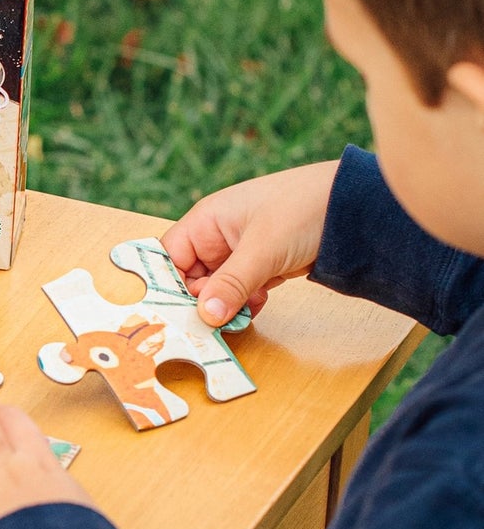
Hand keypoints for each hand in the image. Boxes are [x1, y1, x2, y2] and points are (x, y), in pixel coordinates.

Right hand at [163, 160, 339, 324]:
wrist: (361, 208)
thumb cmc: (306, 209)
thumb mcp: (263, 249)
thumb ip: (231, 284)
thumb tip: (205, 316)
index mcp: (207, 220)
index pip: (169, 258)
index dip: (168, 285)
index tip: (176, 312)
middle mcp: (218, 236)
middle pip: (190, 278)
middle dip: (201, 301)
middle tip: (213, 320)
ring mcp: (239, 252)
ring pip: (216, 289)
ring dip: (226, 305)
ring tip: (242, 311)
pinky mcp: (261, 266)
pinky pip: (240, 292)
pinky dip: (246, 303)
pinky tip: (259, 304)